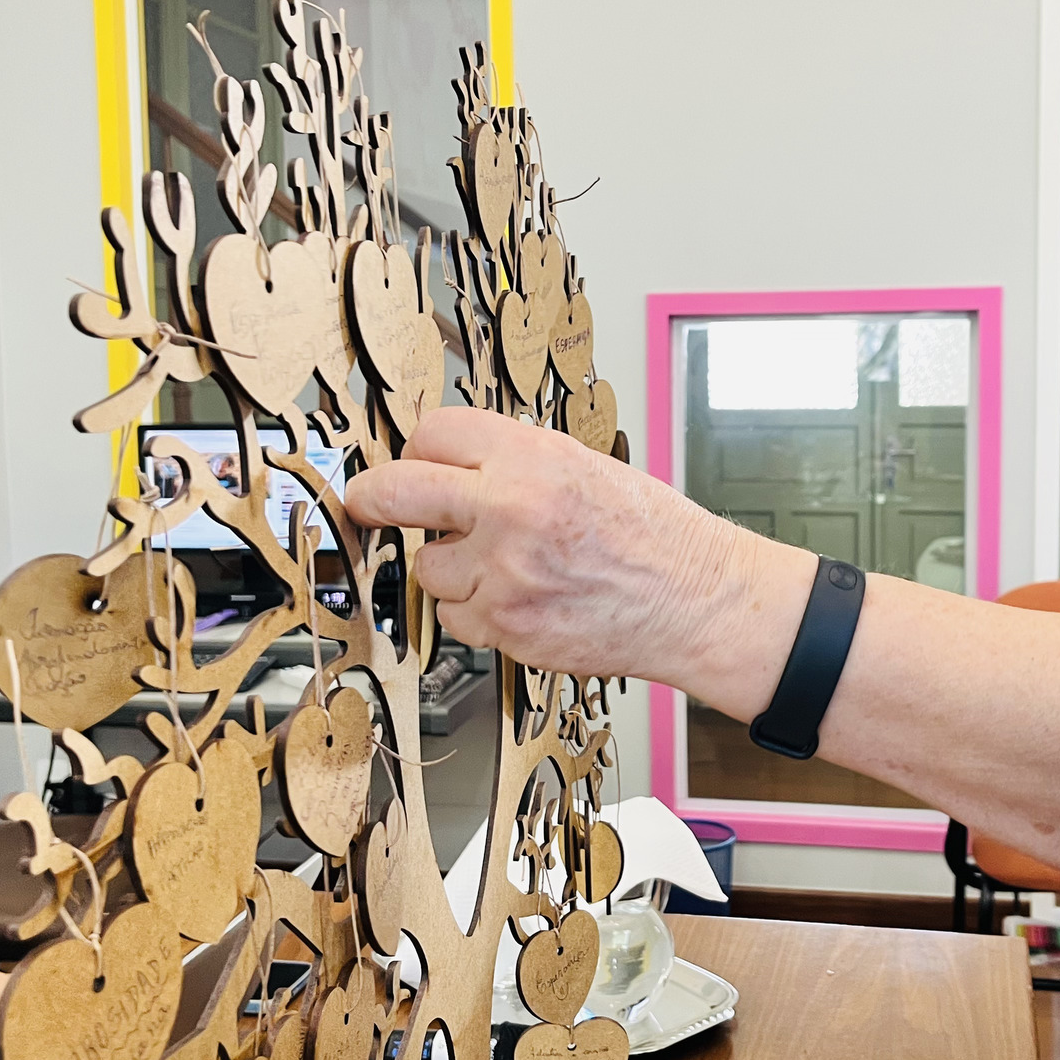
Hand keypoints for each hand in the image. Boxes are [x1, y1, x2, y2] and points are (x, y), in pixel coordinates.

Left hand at [344, 408, 803, 699]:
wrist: (694, 599)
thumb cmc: (652, 534)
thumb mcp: (585, 466)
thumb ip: (513, 464)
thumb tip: (449, 466)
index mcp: (531, 457)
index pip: (431, 433)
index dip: (418, 449)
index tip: (412, 463)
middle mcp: (509, 509)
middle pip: (393, 493)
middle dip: (371, 499)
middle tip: (365, 503)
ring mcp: (502, 573)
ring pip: (427, 567)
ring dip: (450, 568)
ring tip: (504, 566)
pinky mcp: (505, 627)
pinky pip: (454, 617)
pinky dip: (475, 612)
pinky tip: (519, 600)